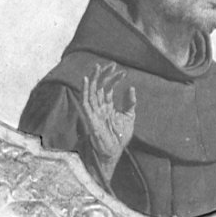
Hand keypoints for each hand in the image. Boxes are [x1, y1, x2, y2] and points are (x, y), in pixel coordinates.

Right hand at [80, 63, 135, 180]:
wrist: (114, 152)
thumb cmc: (120, 137)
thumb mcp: (129, 117)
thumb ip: (130, 103)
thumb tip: (131, 87)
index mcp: (107, 105)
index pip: (108, 87)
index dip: (115, 78)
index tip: (124, 72)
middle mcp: (99, 106)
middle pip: (99, 86)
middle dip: (104, 74)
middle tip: (112, 64)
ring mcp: (93, 111)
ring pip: (91, 91)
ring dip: (94, 78)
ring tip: (98, 66)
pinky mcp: (89, 117)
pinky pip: (85, 101)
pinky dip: (85, 90)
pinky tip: (87, 79)